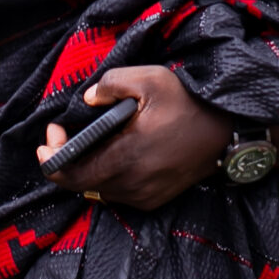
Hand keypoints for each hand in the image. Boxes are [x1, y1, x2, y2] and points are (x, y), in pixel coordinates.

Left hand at [37, 66, 232, 210]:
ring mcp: (145, 196)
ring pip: (100, 189)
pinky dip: (109, 176)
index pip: (71, 176)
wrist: (228, 130)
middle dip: (66, 160)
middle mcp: (132, 185)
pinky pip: (120, 193)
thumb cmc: (189, 102)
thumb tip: (87, 98)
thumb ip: (110, 84)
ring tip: (90, 142)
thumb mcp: (148, 79)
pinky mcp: (156, 199)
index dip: (51, 159)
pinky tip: (114, 154)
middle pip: (82, 184)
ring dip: (88, 169)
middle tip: (63, 134)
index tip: (50, 136)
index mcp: (125, 158)